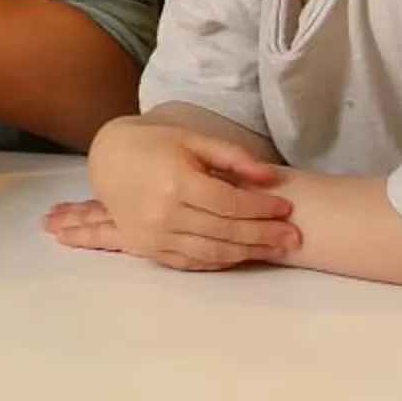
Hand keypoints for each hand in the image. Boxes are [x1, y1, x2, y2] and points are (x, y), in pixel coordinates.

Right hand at [44, 115, 299, 270]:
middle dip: (264, 235)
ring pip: (211, 251)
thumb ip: (232, 156)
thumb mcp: (192, 138)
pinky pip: (190, 262)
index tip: (286, 207)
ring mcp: (154, 235)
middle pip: (225, 231)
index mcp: (176, 181)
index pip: (230, 203)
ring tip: (277, 250)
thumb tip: (270, 179)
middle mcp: (164, 213)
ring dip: (248, 253)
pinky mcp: (147, 248)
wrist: (107, 158)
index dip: (261, 207)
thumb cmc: (153, 144)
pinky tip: (241, 255)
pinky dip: (219, 261)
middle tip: (294, 236)